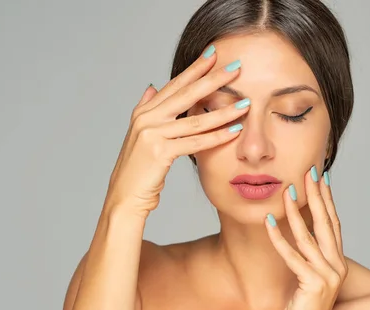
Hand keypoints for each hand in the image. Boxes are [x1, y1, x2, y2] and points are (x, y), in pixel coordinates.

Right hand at [104, 45, 249, 217]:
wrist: (124, 196)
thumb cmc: (138, 169)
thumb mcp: (140, 135)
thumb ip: (147, 109)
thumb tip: (152, 87)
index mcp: (144, 112)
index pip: (174, 84)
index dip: (195, 68)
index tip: (213, 54)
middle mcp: (147, 118)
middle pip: (186, 94)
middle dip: (213, 79)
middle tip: (236, 67)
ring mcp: (151, 134)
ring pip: (195, 119)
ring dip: (223, 111)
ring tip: (245, 104)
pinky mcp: (159, 152)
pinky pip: (194, 142)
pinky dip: (216, 136)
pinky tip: (234, 130)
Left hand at [266, 166, 347, 309]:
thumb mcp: (306, 280)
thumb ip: (307, 258)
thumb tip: (298, 236)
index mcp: (337, 263)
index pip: (333, 224)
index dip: (327, 199)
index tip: (320, 176)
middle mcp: (337, 267)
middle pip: (327, 223)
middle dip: (317, 195)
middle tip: (309, 171)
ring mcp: (327, 276)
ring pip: (309, 237)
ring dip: (297, 212)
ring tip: (288, 190)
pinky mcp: (313, 285)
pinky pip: (292, 256)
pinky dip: (278, 237)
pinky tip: (268, 221)